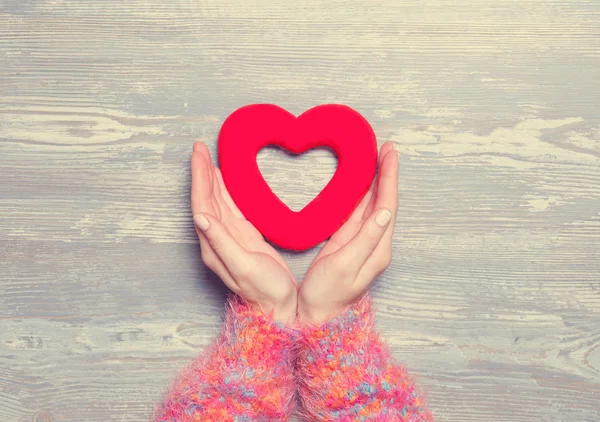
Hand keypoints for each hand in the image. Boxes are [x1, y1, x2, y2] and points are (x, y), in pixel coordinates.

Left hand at [191, 142, 297, 324]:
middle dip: (202, 172)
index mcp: (213, 245)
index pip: (202, 204)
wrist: (277, 308)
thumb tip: (201, 216)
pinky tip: (226, 182)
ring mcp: (229, 238)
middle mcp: (216, 239)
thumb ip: (222, 242)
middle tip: (201, 147)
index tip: (199, 155)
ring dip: (211, 179)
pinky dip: (226, 191)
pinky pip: (230, 208)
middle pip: (206, 199)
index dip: (200, 178)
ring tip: (209, 157)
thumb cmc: (264, 290)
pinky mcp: (242, 238)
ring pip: (216, 202)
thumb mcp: (243, 266)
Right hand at [298, 142, 398, 323]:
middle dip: (386, 173)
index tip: (389, 152)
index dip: (389, 177)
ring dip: (377, 181)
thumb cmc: (327, 294)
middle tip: (385, 147)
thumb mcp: (344, 266)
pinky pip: (361, 213)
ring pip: (374, 205)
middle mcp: (376, 243)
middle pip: (384, 201)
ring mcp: (364, 243)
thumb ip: (365, 239)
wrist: (318, 316)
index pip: (387, 205)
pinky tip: (361, 184)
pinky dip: (363, 194)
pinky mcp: (350, 244)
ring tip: (376, 158)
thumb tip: (383, 211)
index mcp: (378, 248)